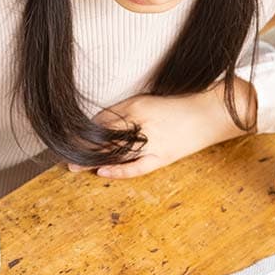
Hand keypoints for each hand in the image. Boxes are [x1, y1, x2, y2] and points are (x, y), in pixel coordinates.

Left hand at [71, 80, 254, 178]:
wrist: (212, 114)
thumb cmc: (180, 106)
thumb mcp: (149, 102)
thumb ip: (125, 112)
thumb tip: (100, 124)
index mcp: (139, 106)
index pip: (103, 120)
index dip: (84, 130)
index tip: (67, 136)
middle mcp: (143, 124)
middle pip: (105, 138)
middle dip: (83, 146)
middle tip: (62, 153)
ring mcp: (153, 143)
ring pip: (116, 154)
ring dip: (94, 160)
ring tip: (74, 166)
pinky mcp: (163, 158)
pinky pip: (137, 167)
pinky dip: (119, 171)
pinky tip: (101, 173)